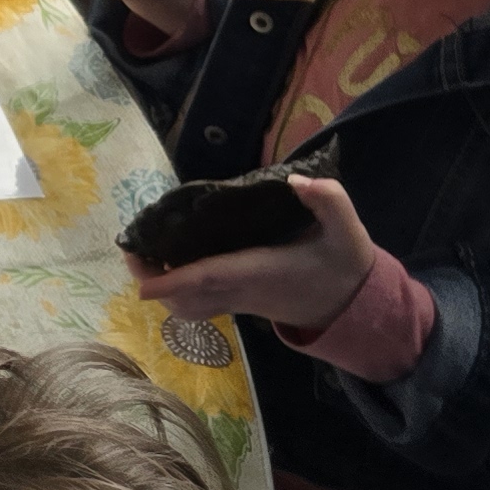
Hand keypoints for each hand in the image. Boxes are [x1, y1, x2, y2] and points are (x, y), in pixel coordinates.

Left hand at [131, 176, 378, 333]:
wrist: (357, 308)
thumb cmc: (347, 267)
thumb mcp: (349, 232)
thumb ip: (330, 202)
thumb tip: (298, 182)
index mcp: (262, 273)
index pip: (211, 279)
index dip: (175, 281)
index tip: (140, 282)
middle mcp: (244, 292)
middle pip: (187, 299)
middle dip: (153, 280)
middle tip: (132, 247)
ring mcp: (241, 301)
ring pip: (190, 307)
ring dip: (162, 287)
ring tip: (144, 252)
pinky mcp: (242, 303)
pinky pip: (200, 304)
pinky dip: (178, 289)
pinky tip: (171, 261)